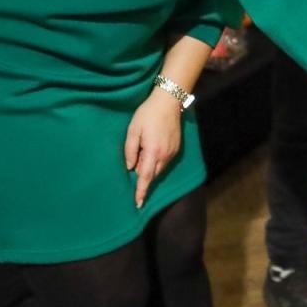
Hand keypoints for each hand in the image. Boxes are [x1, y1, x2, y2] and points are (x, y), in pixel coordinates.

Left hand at [124, 90, 183, 208]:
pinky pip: (164, 161)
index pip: (145, 177)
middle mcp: (165, 156)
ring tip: (141, 160)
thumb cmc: (147, 114)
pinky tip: (150, 152)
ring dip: (149, 169)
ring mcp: (172, 152)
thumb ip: (130, 150)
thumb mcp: (133, 130)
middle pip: (152, 175)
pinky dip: (156, 162)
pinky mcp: (176, 148)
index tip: (138, 204)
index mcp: (153, 152)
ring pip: (159, 169)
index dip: (141, 191)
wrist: (169, 102)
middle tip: (134, 173)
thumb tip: (130, 167)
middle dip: (143, 179)